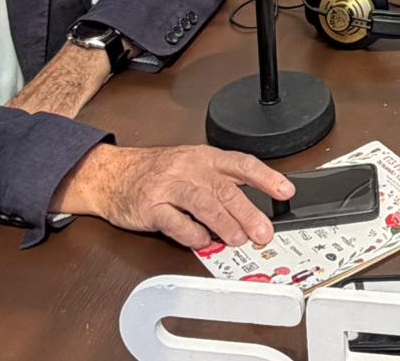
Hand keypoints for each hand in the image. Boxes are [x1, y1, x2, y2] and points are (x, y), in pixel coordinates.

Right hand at [52, 143, 293, 250]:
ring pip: (203, 202)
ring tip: (238, 239)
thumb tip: (254, 206)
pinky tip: (203, 242)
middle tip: (264, 231)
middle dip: (249, 211)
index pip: (241, 164)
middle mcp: (189, 168)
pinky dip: (191, 234)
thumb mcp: (192, 165)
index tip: (286, 191)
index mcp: (204, 157)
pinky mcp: (150, 206)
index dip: (266, 177)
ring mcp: (169, 186)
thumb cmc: (157, 172)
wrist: (113, 174)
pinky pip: (174, 221)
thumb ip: (220, 183)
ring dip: (224, 223)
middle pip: (225, 188)